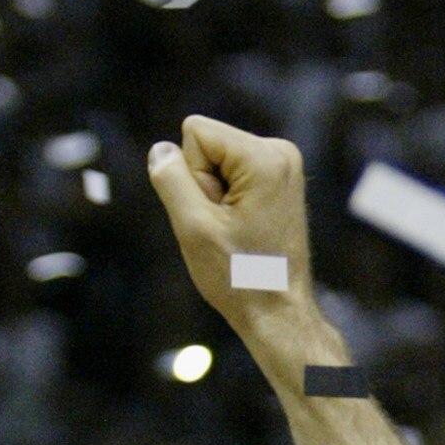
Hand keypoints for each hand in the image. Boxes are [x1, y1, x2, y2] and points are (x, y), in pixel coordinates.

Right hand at [147, 119, 318, 354]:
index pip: (195, 131)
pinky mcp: (279, 180)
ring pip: (217, 159)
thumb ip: (170, 179)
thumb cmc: (241, 278)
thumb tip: (160, 149)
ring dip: (215, 196)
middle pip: (207, 143)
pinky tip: (243, 228)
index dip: (193, 175)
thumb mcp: (193, 227)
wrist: (279, 312)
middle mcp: (281, 152)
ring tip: (236, 230)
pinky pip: (232, 173)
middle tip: (226, 227)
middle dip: (205, 184)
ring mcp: (283, 166)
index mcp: (266, 157)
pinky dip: (229, 200)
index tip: (216, 214)